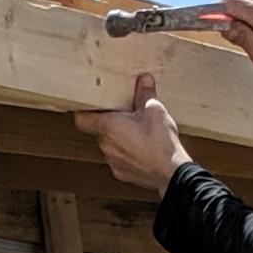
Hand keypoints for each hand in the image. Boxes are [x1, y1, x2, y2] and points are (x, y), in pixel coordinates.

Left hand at [73, 72, 192, 194]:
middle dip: (109, 122)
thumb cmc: (161, 142)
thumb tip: (144, 79)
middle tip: (125, 114)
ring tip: (137, 132)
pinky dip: (126, 153)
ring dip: (118, 138)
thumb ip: (145, 93)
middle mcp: (105, 145)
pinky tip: (142, 149)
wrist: (172, 174)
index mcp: (108, 126)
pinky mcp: (121, 173)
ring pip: (109, 145)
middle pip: (98, 130)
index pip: (81, 119)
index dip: (84, 111)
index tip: (92, 106)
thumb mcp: (155, 110)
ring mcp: (112, 161)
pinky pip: (118, 159)